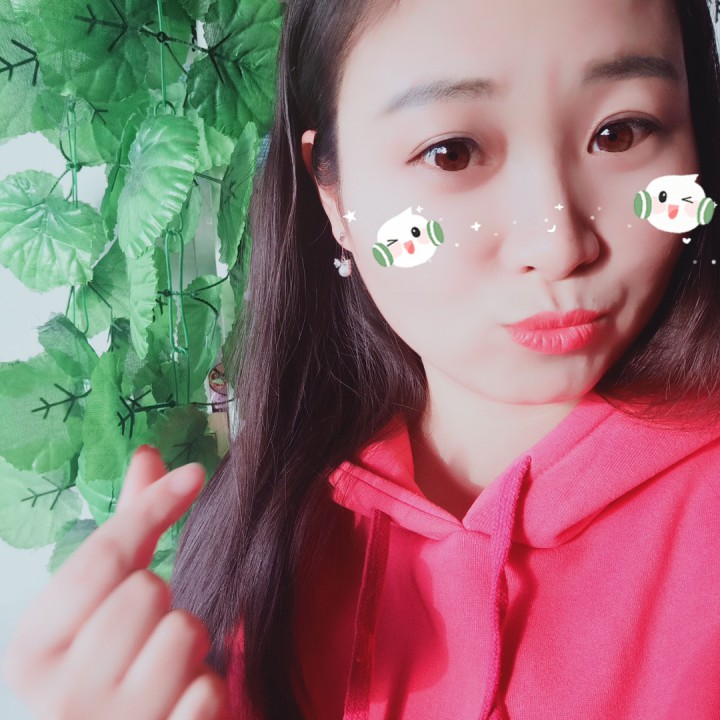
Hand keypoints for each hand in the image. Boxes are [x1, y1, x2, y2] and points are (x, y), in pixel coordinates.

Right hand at [1, 446, 230, 719]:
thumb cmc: (105, 673)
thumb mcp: (95, 609)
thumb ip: (124, 533)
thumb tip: (148, 456)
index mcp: (32, 650)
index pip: (101, 557)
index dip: (152, 507)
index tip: (192, 473)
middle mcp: (61, 694)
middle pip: (147, 590)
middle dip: (161, 602)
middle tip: (145, 635)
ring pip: (184, 631)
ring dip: (188, 647)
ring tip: (162, 672)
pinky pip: (210, 689)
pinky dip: (205, 690)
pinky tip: (176, 708)